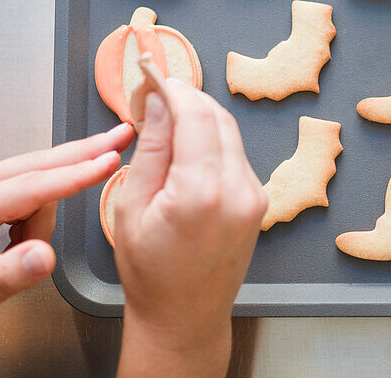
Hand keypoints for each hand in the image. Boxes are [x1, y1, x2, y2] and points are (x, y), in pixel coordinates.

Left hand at [0, 123, 133, 342]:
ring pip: (29, 178)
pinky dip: (31, 210)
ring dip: (43, 212)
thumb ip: (6, 278)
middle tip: (120, 137)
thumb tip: (46, 256)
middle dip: (80, 153)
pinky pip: (17, 188)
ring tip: (22, 255)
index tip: (108, 160)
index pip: (30, 189)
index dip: (74, 174)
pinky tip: (18, 241)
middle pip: (34, 164)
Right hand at [113, 81, 266, 375]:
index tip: (152, 74)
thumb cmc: (150, 271)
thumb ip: (151, 148)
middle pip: (217, 116)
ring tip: (165, 118)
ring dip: (200, 116)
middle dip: (186, 97)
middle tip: (154, 92)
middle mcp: (237, 190)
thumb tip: (159, 101)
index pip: (194, 114)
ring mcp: (254, 196)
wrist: (184, 316)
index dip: (172, 87)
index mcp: (201, 193)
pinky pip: (235, 154)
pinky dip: (211, 140)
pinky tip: (186, 147)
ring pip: (229, 132)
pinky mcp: (258, 201)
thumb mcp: (132, 205)